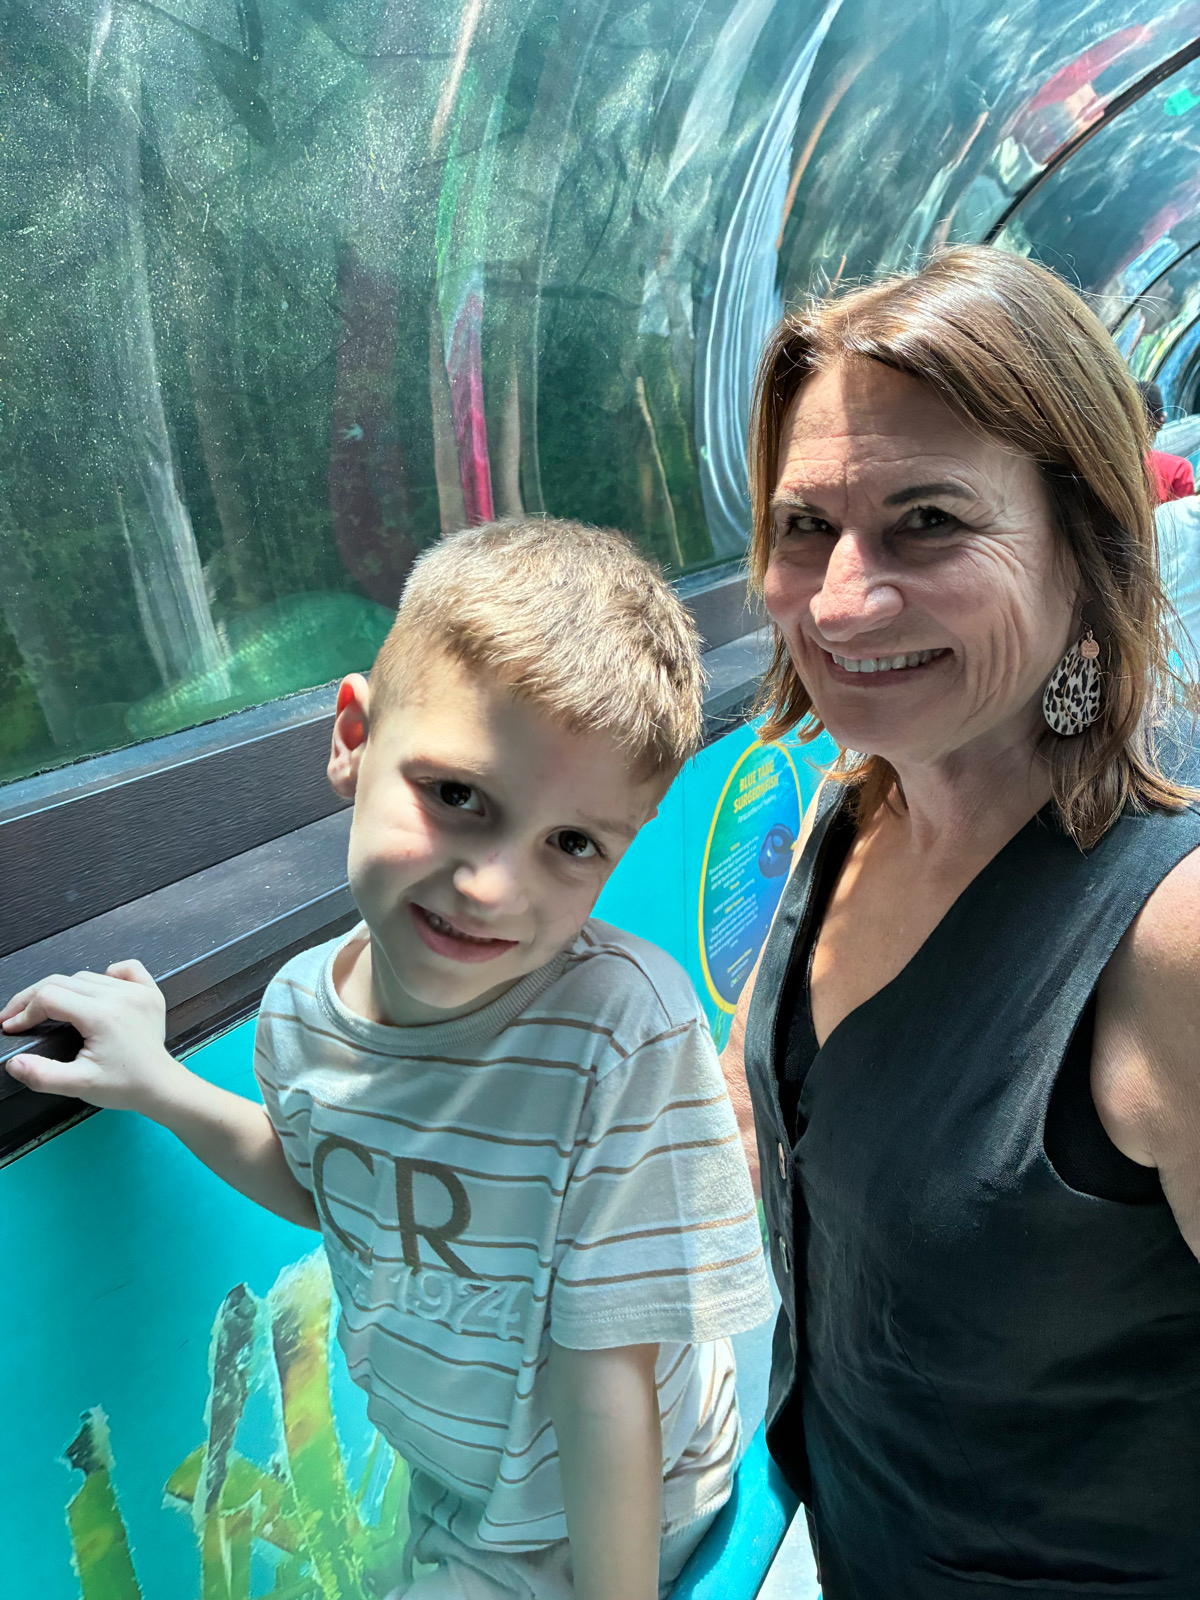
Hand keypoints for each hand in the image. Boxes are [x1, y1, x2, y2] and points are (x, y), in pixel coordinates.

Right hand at [1, 960, 180, 1112]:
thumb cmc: (126, 1085)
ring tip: (48, 1010)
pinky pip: (124, 969)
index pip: (48, 997)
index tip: (12, 1026)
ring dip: (63, 990)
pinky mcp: (149, 992)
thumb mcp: (78, 1085)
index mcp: (102, 1016)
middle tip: (17, 1016)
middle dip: (32, 998)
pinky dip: (105, 975)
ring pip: (85, 977)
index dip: (24, 1012)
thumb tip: (15, 1063)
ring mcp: (137, 991)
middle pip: (61, 981)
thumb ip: (42, 1075)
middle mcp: (120, 997)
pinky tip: (95, 990)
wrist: (160, 1087)